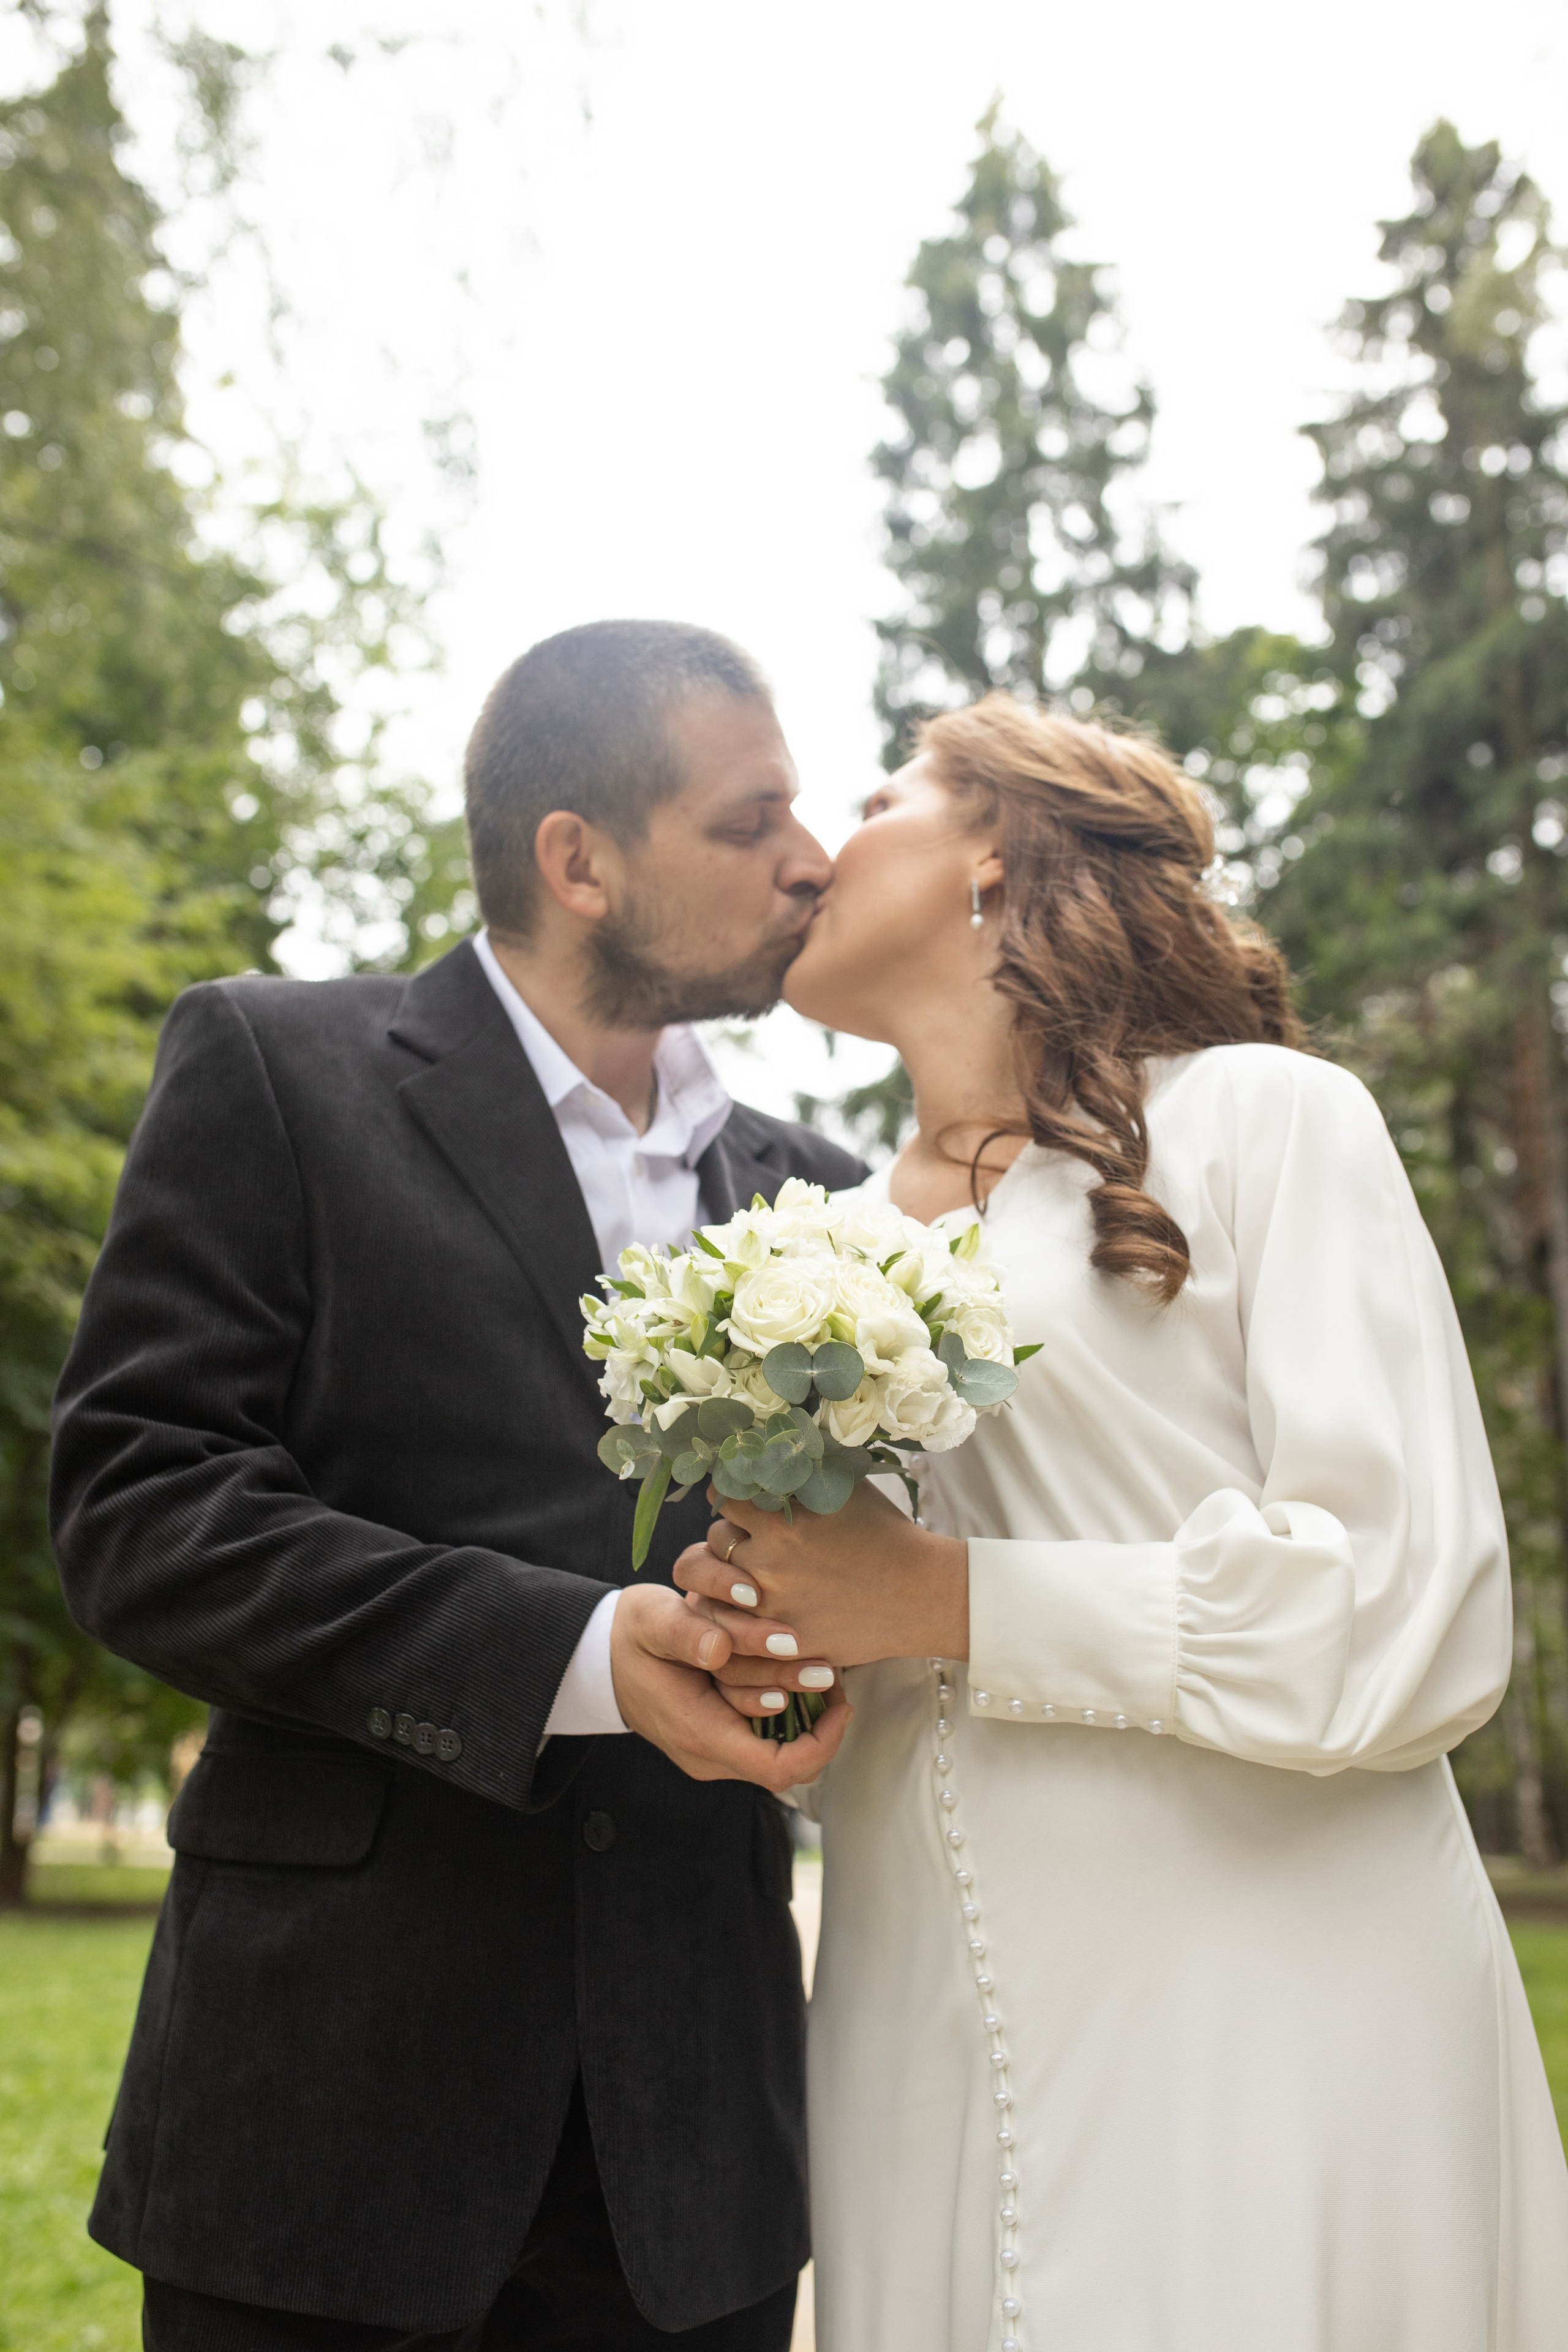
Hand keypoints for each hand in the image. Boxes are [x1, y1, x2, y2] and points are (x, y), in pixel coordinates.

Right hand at [607, 1581, 849, 1789]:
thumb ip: (684, 1632)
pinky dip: (788, 1711)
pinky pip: (767, 1739)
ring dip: (806, 1713)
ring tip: (820, 1667)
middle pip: (788, 1760)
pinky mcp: (719, 1740)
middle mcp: (710, 1756)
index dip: (822, 1741)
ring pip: (781, 1750)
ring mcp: (715, 1753)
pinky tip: (794, 1674)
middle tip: (834, 1671)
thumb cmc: (632, 1636)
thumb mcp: (651, 1619)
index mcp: (699, 1733)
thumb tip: (718, 1649)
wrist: (603, 1658)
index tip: (840, 1699)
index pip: (779, 1767)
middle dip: (820, 1720)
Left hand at [673, 1481, 968, 1666]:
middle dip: (731, 1535)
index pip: (723, 1497)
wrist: (921, 1595)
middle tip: (750, 1537)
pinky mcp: (781, 1642)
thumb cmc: (886, 1534)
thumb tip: (768, 1446)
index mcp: (780, 1520)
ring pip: (719, 1587)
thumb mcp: (845, 1488)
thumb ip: (802, 1470)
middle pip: (716, 1540)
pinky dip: (744, 1614)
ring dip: (730, 1576)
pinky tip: (760, 1604)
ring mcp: (772, 1607)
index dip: (731, 1495)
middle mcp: (768, 1562)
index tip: (740, 1499)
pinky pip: (738, 1626)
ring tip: (752, 1572)